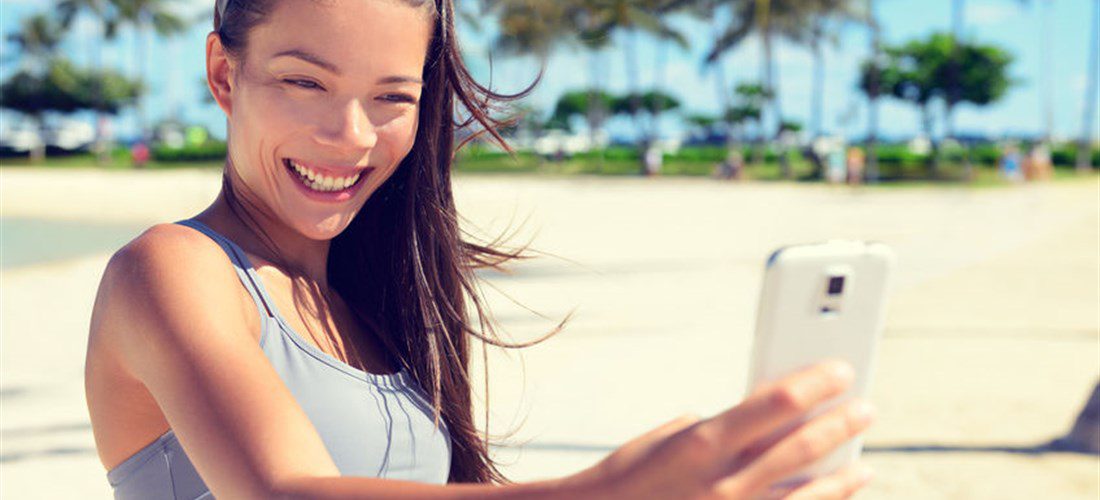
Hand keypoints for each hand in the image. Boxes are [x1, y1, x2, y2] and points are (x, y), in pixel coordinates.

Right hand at [570, 360, 875, 498]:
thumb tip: (777, 417)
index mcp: (703, 442)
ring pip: (811, 494)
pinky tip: (841, 490)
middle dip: (840, 423)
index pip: (777, 403)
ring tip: (862, 458)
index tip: (842, 368)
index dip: (817, 382)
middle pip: (802, 446)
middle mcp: (724, 482)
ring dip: (844, 472)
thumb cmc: (637, 471)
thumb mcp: (676, 436)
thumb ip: (727, 427)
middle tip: (865, 406)